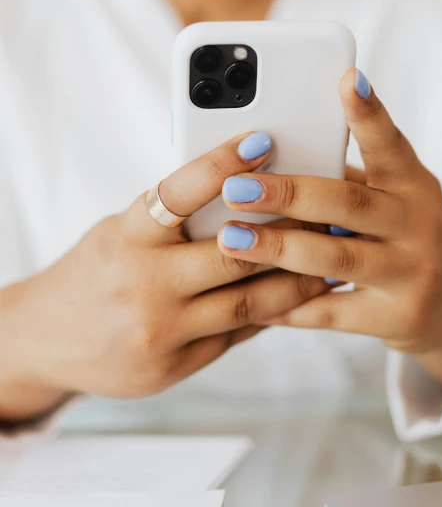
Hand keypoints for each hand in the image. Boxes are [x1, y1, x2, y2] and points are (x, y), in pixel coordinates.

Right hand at [0, 133, 326, 421]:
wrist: (46, 341)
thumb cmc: (93, 273)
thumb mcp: (120, 233)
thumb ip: (173, 222)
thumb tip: (243, 197)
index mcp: (126, 237)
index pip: (178, 193)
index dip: (222, 164)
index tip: (262, 140)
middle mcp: (143, 283)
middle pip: (232, 254)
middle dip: (288, 233)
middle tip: (328, 212)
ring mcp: (160, 331)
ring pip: (247, 303)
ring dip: (297, 280)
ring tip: (330, 259)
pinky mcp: (174, 366)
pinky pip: (236, 336)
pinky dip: (270, 314)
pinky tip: (299, 297)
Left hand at [217, 70, 441, 391]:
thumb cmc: (402, 236)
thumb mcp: (391, 199)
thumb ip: (343, 181)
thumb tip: (266, 159)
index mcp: (414, 184)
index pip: (390, 143)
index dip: (369, 113)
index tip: (347, 79)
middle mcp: (419, 224)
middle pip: (349, 203)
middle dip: (287, 193)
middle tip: (235, 186)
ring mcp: (411, 273)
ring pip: (336, 257)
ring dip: (277, 248)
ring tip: (229, 238)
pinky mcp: (395, 318)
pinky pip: (330, 312)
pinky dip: (287, 305)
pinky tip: (250, 298)